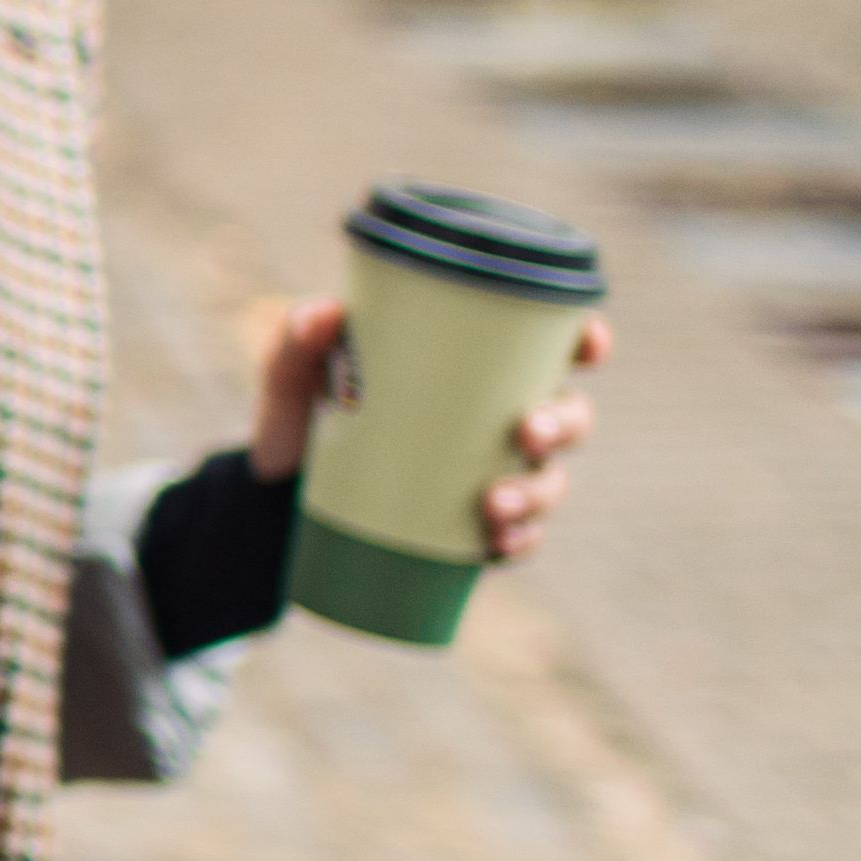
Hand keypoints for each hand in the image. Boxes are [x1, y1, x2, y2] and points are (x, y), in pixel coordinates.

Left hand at [244, 300, 615, 560]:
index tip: (588, 344)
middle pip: (568, 414)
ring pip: (548, 481)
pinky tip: (501, 545)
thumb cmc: (301, 411)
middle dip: (563, 424)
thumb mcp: (291, 371)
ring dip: (538, 494)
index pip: (552, 344)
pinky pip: (517, 538)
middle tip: (526, 433)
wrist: (272, 490)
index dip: (587, 341)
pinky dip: (518, 543)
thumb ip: (299, 337)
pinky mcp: (470, 526)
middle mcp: (496, 417)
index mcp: (474, 365)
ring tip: (494, 505)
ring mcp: (488, 474)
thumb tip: (325, 315)